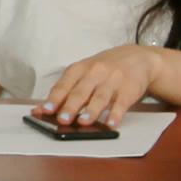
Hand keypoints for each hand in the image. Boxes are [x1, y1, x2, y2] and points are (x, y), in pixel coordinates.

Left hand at [35, 44, 157, 128]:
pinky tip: (111, 123)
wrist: (137, 58)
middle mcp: (94, 72)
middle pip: (80, 92)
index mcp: (79, 69)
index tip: (44, 110)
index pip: (63, 85)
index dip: (54, 98)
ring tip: (83, 122)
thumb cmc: (103, 68)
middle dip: (70, 106)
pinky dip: (116, 114)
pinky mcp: (129, 89)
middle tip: (62, 119)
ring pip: (100, 97)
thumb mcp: (83, 72)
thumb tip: (42, 109)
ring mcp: (112, 80)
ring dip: (91, 111)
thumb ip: (65, 90)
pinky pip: (122, 103)